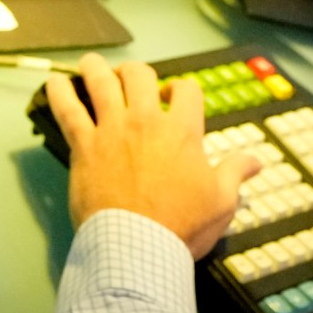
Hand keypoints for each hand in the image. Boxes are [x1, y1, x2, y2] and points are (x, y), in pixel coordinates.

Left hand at [46, 54, 260, 257]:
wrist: (139, 248)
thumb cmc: (181, 226)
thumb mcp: (221, 201)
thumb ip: (236, 174)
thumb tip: (256, 161)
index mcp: (182, 131)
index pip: (186, 90)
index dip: (181, 89)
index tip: (174, 96)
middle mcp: (145, 121)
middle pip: (140, 75)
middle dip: (138, 73)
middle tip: (133, 79)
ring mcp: (112, 130)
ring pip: (101, 82)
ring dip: (96, 69)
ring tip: (91, 64)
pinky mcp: (84, 146)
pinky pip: (68, 110)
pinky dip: (60, 93)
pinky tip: (55, 83)